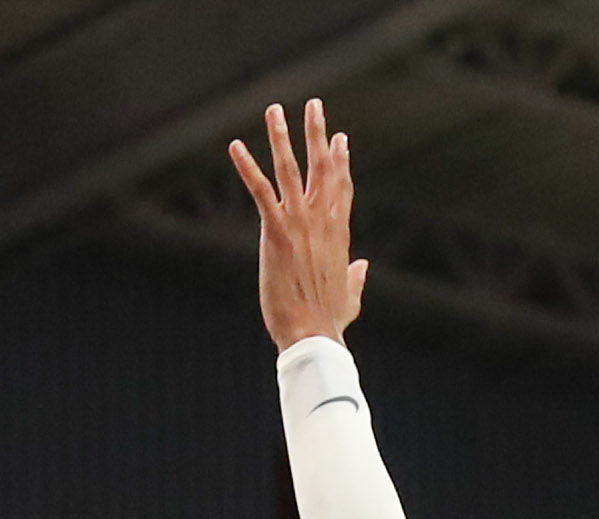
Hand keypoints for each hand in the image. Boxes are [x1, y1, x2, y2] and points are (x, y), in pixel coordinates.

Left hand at [229, 99, 367, 348]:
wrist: (314, 334)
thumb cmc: (330, 322)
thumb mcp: (350, 297)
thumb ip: (356, 278)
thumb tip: (363, 266)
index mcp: (339, 233)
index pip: (342, 187)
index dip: (341, 160)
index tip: (340, 137)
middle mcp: (322, 220)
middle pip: (322, 166)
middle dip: (317, 132)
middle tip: (314, 104)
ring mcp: (300, 223)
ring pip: (291, 169)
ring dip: (281, 137)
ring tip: (274, 110)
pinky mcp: (276, 232)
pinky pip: (259, 191)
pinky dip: (247, 167)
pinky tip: (235, 146)